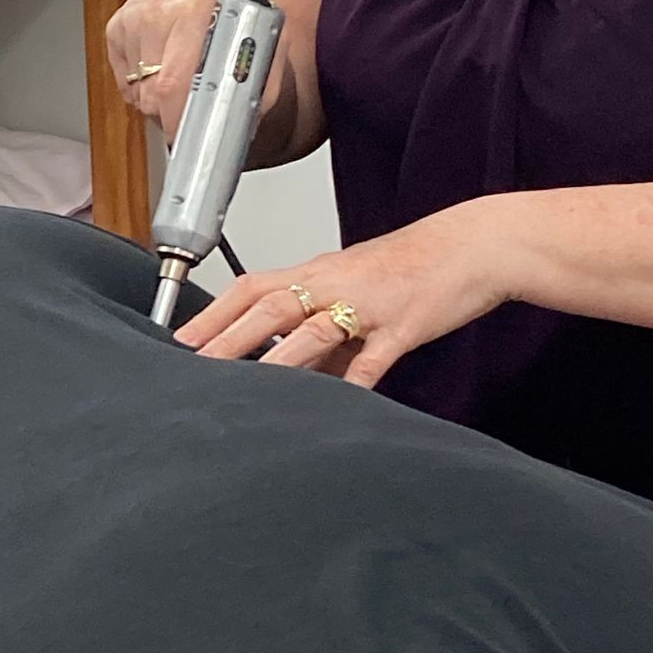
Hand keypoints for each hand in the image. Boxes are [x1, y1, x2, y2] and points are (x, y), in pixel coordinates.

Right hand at [105, 0, 264, 136]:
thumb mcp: (265, 35)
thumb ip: (259, 83)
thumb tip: (240, 128)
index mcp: (196, 10)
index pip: (174, 85)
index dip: (180, 122)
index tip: (191, 140)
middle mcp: (158, 12)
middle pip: (153, 96)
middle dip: (174, 115)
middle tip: (198, 105)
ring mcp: (132, 19)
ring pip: (138, 94)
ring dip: (160, 99)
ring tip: (184, 72)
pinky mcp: (116, 27)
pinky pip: (125, 82)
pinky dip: (144, 86)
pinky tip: (164, 63)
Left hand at [176, 205, 508, 388]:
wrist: (474, 246)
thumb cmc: (414, 268)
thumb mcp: (358, 294)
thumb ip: (324, 339)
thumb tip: (294, 378)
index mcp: (318, 272)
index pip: (251, 286)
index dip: (213, 313)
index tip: (178, 339)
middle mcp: (334, 283)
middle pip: (270, 305)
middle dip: (227, 337)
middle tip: (191, 366)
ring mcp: (368, 303)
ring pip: (314, 329)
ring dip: (277, 359)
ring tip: (247, 388)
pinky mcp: (404, 325)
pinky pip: (373, 358)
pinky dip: (354, 383)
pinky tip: (336, 407)